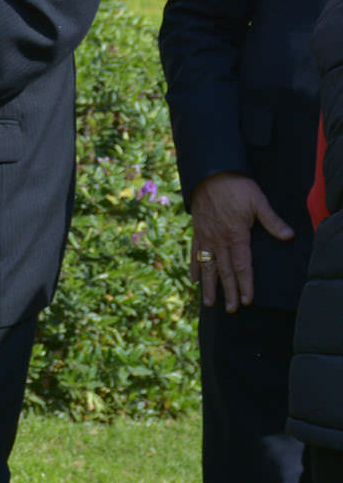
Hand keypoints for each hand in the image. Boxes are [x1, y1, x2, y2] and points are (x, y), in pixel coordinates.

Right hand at [189, 171, 294, 312]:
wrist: (209, 173)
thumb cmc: (236, 187)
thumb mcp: (258, 201)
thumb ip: (272, 221)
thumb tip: (289, 235)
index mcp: (235, 235)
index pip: (241, 265)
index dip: (245, 284)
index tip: (247, 300)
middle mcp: (219, 240)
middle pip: (224, 271)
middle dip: (228, 291)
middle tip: (231, 310)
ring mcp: (206, 236)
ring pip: (207, 266)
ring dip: (209, 285)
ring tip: (209, 302)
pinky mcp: (197, 231)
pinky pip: (195, 253)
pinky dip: (195, 267)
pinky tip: (193, 279)